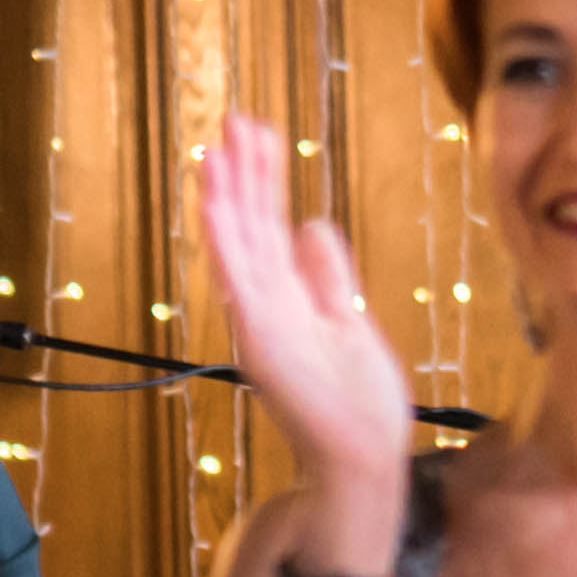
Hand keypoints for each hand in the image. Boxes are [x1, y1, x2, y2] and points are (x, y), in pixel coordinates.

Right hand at [192, 116, 414, 550]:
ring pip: (239, 246)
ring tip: (217, 147)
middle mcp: (267, 304)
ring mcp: (260, 321)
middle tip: (235, 120)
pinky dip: (225, 242)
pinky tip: (213, 204)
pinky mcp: (261, 340)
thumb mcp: (350, 319)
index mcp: (289, 297)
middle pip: (251, 227)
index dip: (265, 180)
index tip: (260, 133)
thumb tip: (313, 222)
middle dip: (244, 174)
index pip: (271, 226)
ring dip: (226, 196)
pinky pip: (238, 282)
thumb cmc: (358, 401)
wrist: (363, 456)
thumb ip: (328, 274)